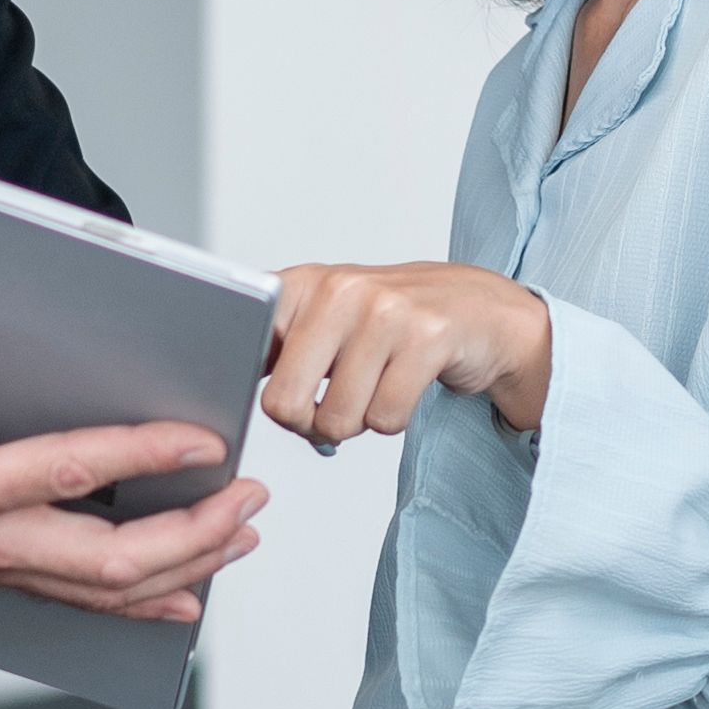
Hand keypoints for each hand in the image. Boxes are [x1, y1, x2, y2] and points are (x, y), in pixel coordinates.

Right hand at [0, 298, 268, 614]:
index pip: (64, 473)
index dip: (140, 454)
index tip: (201, 439)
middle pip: (109, 559)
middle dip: (193, 532)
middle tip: (250, 498)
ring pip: (101, 589)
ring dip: (182, 565)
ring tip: (241, 533)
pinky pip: (73, 598)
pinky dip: (137, 601)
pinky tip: (182, 593)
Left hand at [263, 263, 549, 449]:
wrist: (485, 312)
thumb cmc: (397, 325)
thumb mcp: (329, 319)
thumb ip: (280, 348)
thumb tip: (224, 393)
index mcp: (303, 284)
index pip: (245, 348)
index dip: (256, 390)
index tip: (278, 400)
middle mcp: (339, 289)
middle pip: (283, 403)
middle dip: (309, 424)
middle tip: (330, 412)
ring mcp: (384, 311)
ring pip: (338, 419)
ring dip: (359, 423)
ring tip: (377, 389)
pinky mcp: (427, 337)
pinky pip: (386, 419)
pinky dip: (394, 420)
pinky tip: (407, 387)